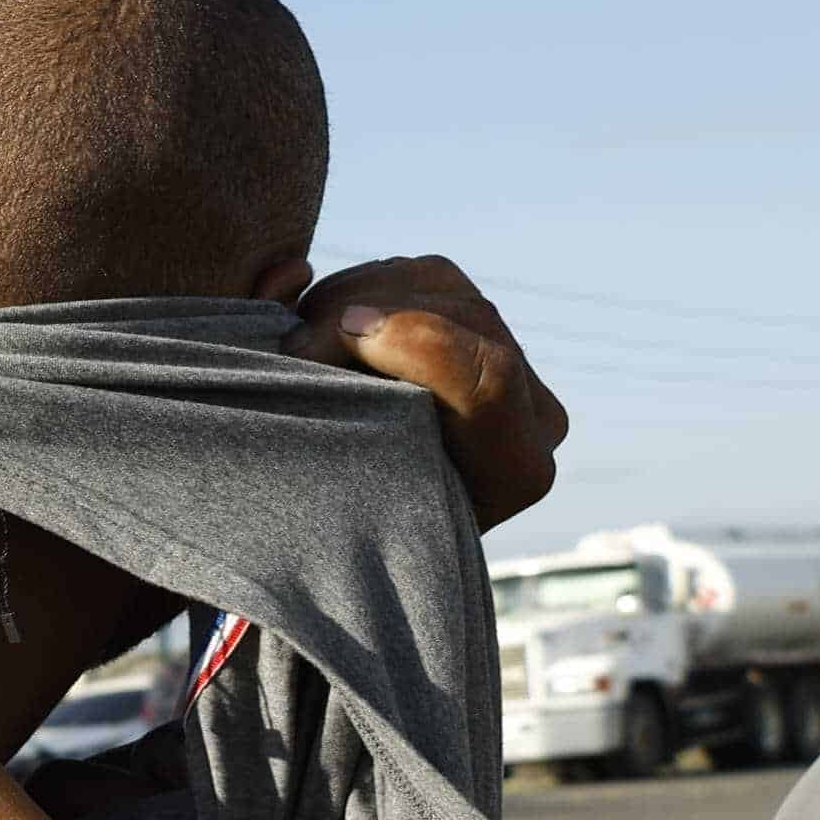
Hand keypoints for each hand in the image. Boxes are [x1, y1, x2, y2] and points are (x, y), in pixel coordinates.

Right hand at [282, 257, 566, 531]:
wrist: (352, 542)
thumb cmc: (329, 533)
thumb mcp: (326, 500)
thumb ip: (313, 410)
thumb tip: (290, 278)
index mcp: (511, 472)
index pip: (487, 378)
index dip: (411, 340)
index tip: (324, 343)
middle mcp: (529, 414)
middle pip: (465, 317)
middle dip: (367, 314)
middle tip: (291, 346)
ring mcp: (508, 363)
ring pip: (444, 283)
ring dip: (359, 294)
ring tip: (299, 334)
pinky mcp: (471, 328)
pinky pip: (428, 277)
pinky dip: (363, 285)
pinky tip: (320, 319)